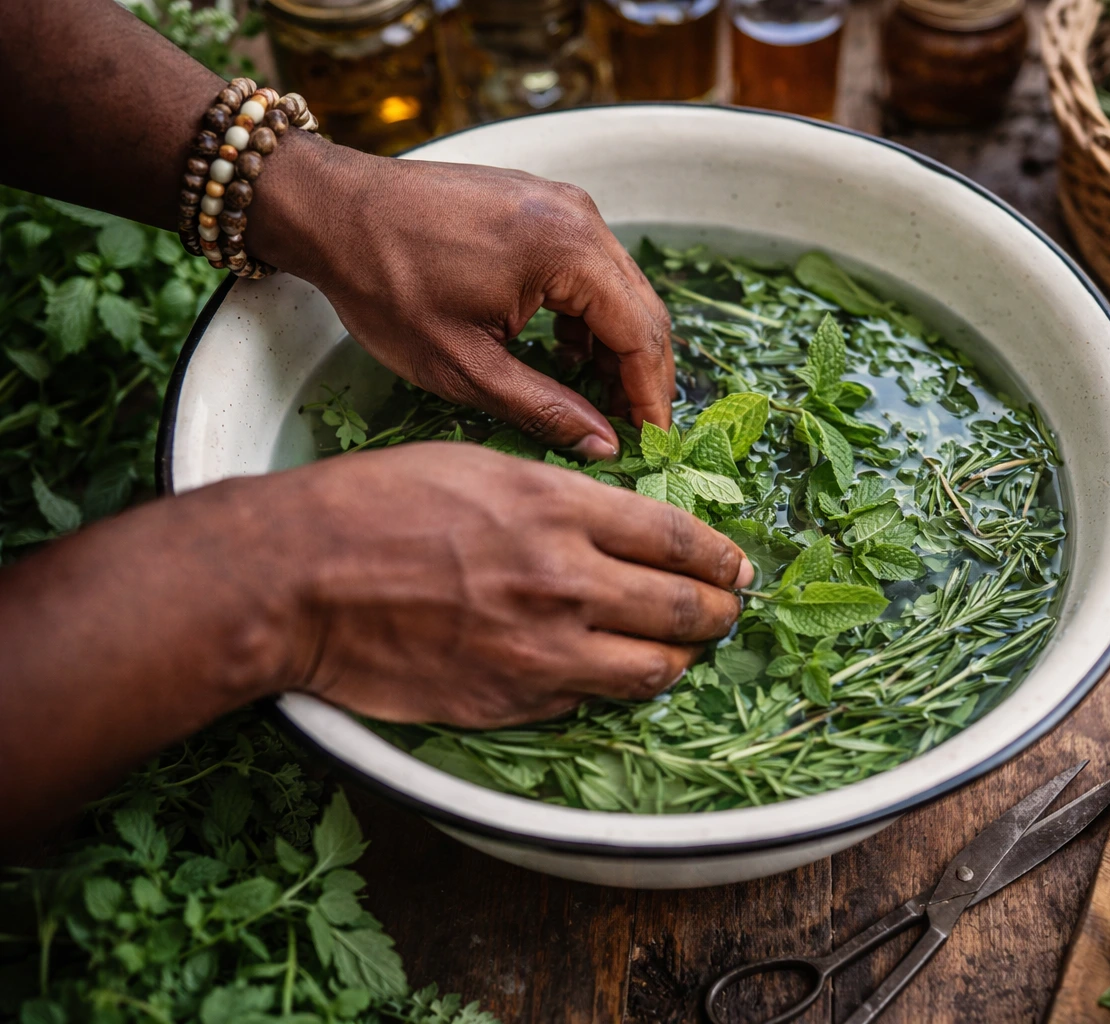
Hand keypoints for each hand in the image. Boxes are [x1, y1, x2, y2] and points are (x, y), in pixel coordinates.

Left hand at [250, 136, 673, 459]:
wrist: (329, 208)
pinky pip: (593, 268)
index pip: (641, 334)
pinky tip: (567, 355)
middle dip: (642, 376)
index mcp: (567, 250)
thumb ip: (543, 408)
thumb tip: (604, 446)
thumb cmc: (384, 285)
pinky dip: (592, 316)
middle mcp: (578, 217)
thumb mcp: (463, 365)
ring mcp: (563, 205)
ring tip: (599, 403)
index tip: (651, 444)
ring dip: (618, 347)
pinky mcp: (543, 205)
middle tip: (632, 432)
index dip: (651, 396)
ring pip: (621, 289)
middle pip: (642, 309)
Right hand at [272, 444, 749, 725]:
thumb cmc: (374, 506)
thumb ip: (559, 500)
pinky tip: (601, 669)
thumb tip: (614, 528)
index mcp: (558, 509)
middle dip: (718, 612)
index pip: (674, 538)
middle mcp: (564, 581)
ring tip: (680, 651)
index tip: (737, 567)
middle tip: (726, 610)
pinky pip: (587, 699)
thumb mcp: (480, 467)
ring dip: (677, 660)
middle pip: (682, 608)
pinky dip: (604, 684)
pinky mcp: (511, 701)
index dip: (719, 556)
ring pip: (652, 669)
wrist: (296, 579)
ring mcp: (540, 650)